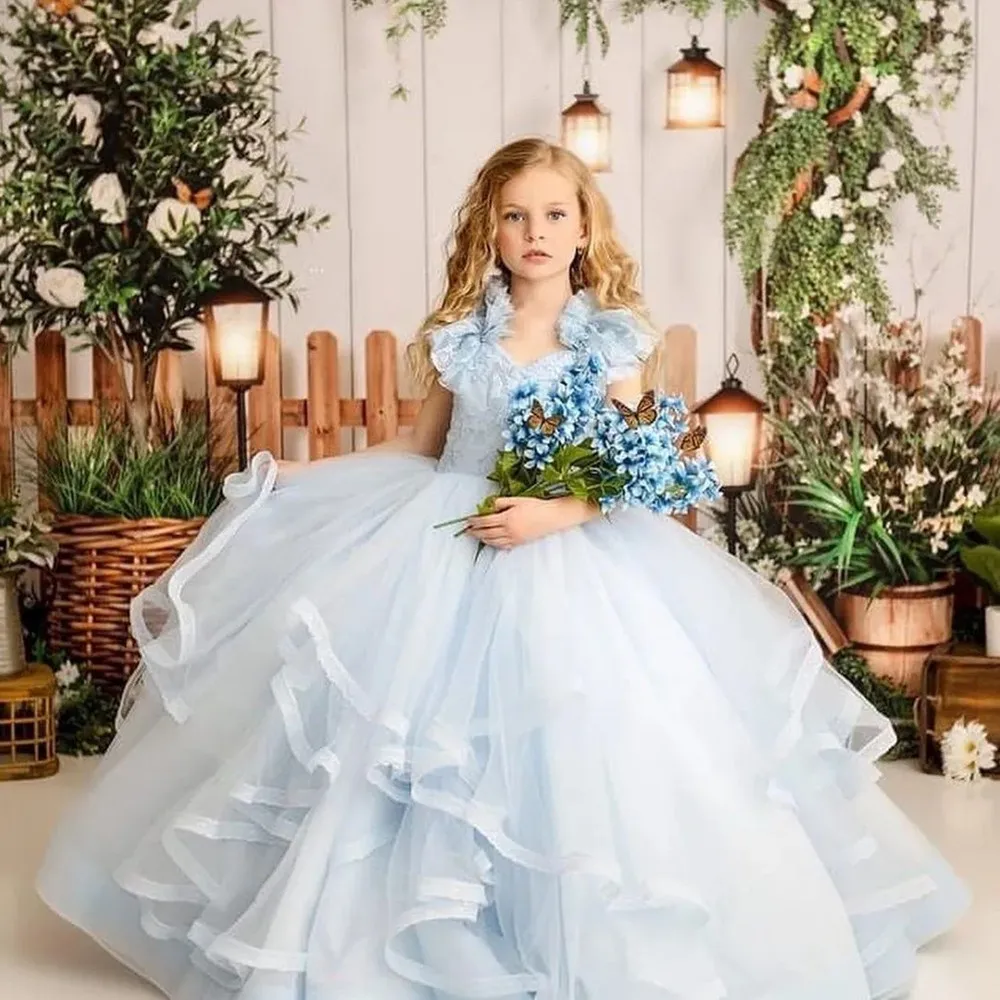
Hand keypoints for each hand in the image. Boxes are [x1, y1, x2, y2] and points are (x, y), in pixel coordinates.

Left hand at [463, 496, 596, 549]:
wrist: (551, 517)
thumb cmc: (536, 506)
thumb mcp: (517, 500)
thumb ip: (501, 502)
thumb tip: (489, 506)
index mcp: (507, 518)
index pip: (485, 521)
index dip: (475, 521)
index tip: (468, 520)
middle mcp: (508, 530)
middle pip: (487, 533)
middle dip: (475, 531)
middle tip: (467, 530)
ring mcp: (514, 538)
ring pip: (493, 541)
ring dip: (482, 538)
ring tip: (476, 536)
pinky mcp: (519, 543)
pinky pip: (502, 546)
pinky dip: (493, 544)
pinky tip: (490, 542)